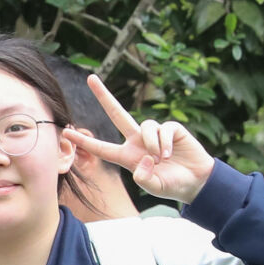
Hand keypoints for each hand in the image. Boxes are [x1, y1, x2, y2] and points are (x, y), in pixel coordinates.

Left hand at [61, 73, 216, 203]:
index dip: (85, 141)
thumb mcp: (154, 187)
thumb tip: (145, 159)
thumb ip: (145, 178)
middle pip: (117, 114)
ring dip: (154, 145)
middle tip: (90, 78)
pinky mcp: (171, 129)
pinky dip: (166, 143)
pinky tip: (172, 153)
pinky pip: (163, 130)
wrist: (196, 181)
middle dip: (104, 96)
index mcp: (128, 156)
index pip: (102, 148)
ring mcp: (154, 133)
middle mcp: (138, 141)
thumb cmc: (172, 185)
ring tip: (163, 159)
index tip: (66, 133)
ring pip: (146, 127)